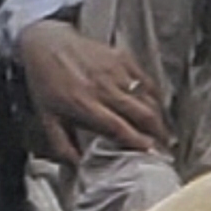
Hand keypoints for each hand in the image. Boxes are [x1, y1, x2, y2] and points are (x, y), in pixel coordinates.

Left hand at [13, 17, 164, 167]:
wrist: (45, 43)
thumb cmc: (46, 81)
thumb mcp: (47, 117)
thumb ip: (62, 146)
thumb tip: (78, 167)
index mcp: (84, 104)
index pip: (119, 128)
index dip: (139, 142)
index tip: (150, 151)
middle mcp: (102, 87)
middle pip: (143, 114)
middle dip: (159, 133)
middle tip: (164, 145)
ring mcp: (115, 71)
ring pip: (149, 98)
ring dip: (158, 116)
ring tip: (160, 129)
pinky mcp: (122, 58)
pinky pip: (146, 80)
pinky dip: (154, 96)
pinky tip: (154, 105)